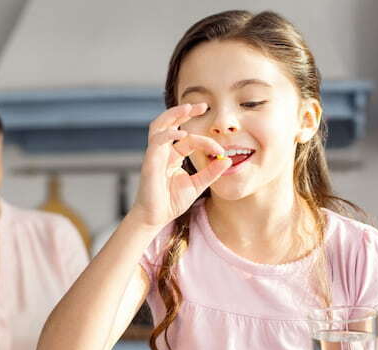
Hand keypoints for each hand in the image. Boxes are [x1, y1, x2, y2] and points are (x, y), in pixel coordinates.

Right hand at [130, 103, 231, 228]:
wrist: (156, 217)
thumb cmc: (172, 201)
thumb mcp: (198, 184)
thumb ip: (211, 172)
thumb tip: (227, 160)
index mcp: (173, 155)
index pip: (191, 139)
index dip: (207, 141)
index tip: (221, 150)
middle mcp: (163, 151)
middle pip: (169, 122)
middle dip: (184, 111)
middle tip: (202, 105)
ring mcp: (154, 155)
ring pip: (159, 126)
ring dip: (173, 114)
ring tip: (188, 108)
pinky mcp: (150, 161)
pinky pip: (157, 142)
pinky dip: (169, 135)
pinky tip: (181, 135)